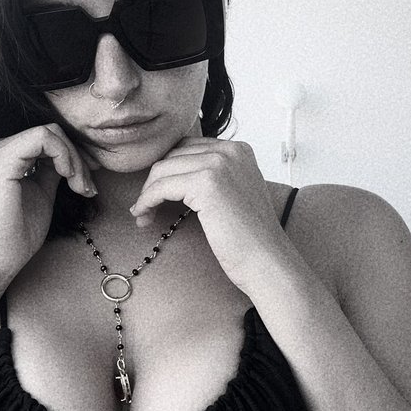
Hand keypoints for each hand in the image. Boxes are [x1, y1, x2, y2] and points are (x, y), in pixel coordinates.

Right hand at [0, 123, 99, 282]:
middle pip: (52, 133)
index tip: (89, 182)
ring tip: (80, 187)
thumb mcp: (43, 193)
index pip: (48, 139)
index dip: (74, 155)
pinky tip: (68, 177)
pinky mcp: (2, 158)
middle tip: (88, 187)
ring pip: (51, 132)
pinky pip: (43, 138)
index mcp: (7, 156)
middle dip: (78, 157)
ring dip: (73, 158)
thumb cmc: (17, 234)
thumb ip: (52, 171)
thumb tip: (72, 157)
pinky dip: (64, 155)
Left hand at [129, 138, 287, 292]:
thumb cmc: (249, 237)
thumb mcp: (234, 193)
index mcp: (238, 149)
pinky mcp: (206, 183)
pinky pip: (161, 187)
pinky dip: (146, 201)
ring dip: (147, 193)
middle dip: (154, 181)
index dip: (167, 171)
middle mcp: (230, 150)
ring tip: (144, 215)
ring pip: (162, 170)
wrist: (267, 261)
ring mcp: (219, 164)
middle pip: (172, 156)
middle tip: (146, 207)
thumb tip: (172, 174)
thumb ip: (213, 176)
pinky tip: (143, 215)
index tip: (156, 193)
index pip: (187, 148)